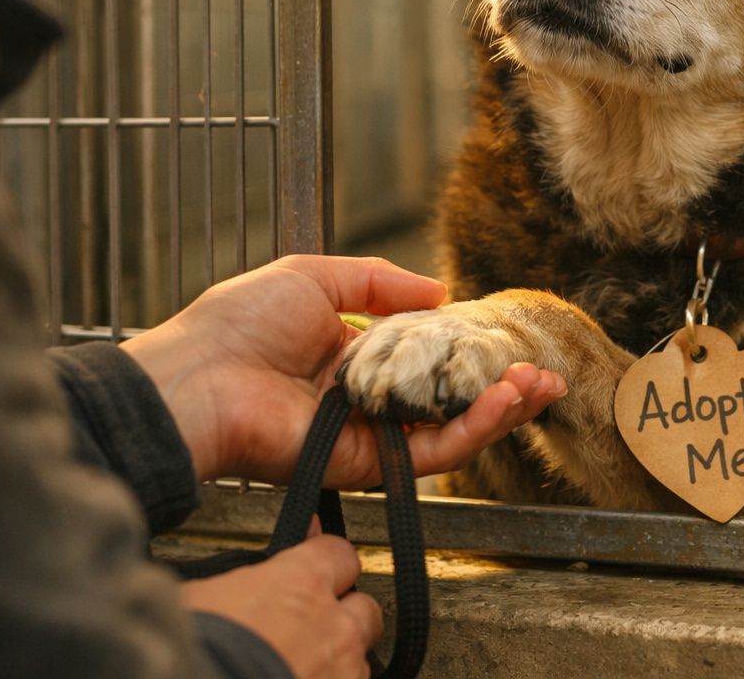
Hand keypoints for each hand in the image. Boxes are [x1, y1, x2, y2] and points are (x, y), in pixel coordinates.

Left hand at [123, 255, 565, 484]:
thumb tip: (440, 291)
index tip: (511, 341)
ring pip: (449, 431)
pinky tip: (504, 401)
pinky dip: (472, 428)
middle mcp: (366, 400)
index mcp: (351, 356)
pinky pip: (430, 453)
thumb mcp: (314, 277)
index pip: (427, 358)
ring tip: (539, 387)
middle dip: (502, 389)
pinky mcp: (365, 466)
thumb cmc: (237, 324)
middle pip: (448, 399)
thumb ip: (379, 283)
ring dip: (500, 410)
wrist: (198, 378)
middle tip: (545, 376)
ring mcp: (368, 436)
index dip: (471, 351)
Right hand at [183, 534, 378, 678]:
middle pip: (365, 608)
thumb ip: (241, 583)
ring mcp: (341, 674)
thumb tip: (241, 583)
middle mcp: (333, 626)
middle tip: (314, 628)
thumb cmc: (191, 649)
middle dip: (345, 616)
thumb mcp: (202, 596)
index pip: (339, 553)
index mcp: (301, 583)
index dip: (326, 561)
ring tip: (301, 669)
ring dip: (338, 664)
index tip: (316, 564)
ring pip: (360, 661)